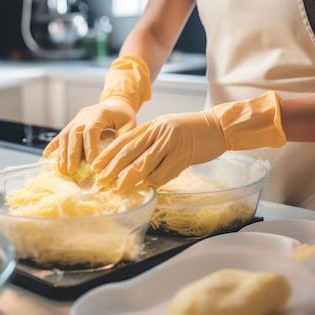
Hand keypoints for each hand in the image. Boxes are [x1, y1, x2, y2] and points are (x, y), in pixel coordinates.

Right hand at [43, 98, 136, 174]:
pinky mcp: (72, 124)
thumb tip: (115, 156)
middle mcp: (84, 115)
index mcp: (99, 114)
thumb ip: (122, 138)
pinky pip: (60, 134)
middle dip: (72, 153)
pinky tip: (47, 156)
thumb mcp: (129, 125)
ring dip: (62, 153)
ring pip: (65, 135)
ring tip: (63, 169)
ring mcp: (76, 119)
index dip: (90, 148)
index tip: (92, 165)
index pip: (91, 131)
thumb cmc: (123, 116)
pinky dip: (53, 145)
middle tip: (72, 171)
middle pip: (74, 134)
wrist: (115, 103)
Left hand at [92, 112, 225, 192]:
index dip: (109, 153)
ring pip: (144, 163)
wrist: (218, 126)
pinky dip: (154, 181)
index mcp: (152, 125)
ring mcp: (170, 142)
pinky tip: (146, 187)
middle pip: (130, 152)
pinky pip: (163, 172)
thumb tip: (132, 164)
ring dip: (128, 178)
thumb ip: (150, 142)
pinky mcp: (182, 154)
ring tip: (117, 188)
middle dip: (113, 168)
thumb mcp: (167, 129)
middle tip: (101, 181)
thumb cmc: (192, 130)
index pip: (125, 140)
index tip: (96, 165)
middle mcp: (158, 131)